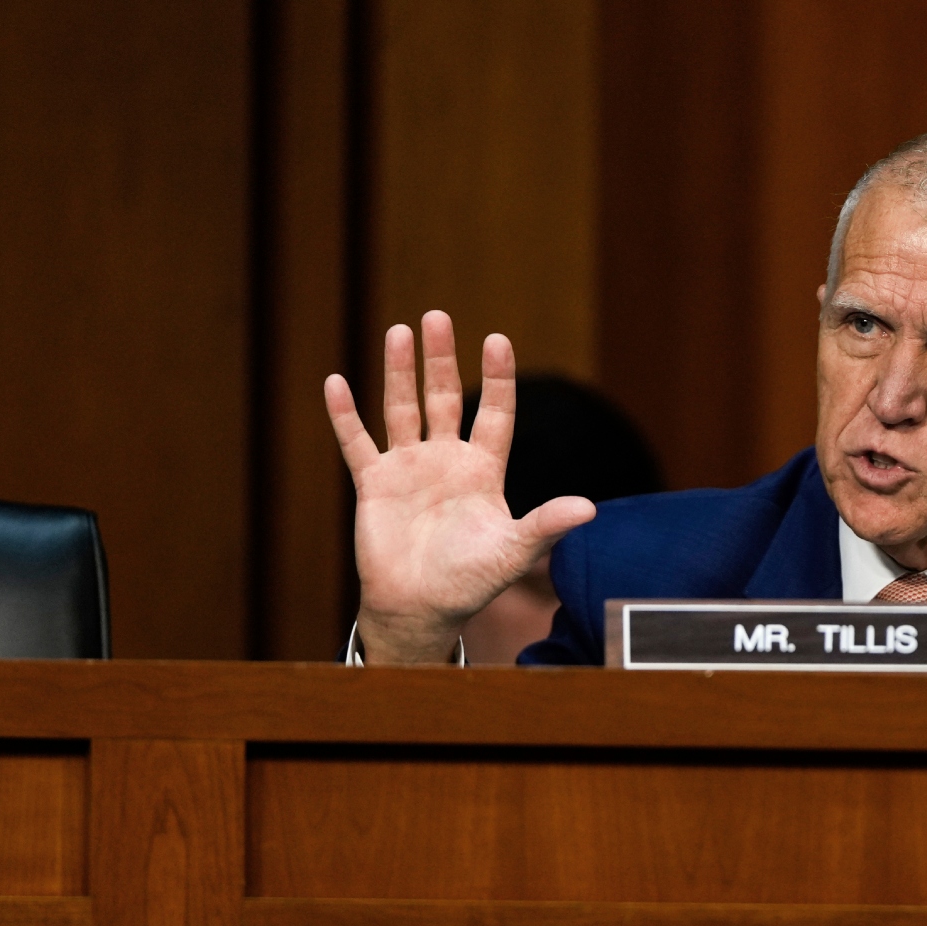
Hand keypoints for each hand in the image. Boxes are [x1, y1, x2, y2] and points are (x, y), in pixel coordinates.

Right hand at [325, 310, 594, 662]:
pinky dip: (345, 415)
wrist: (422, 608)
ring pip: (403, 409)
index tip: (497, 339)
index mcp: (483, 470)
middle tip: (436, 317)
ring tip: (399, 331)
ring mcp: (409, 468)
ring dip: (399, 372)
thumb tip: (590, 509)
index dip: (497, 377)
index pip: (496, 413)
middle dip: (441, 359)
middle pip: (445, 397)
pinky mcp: (374, 484)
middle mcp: (447, 460)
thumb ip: (546, 525)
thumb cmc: (471, 581)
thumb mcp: (514, 550)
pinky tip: (336, 382)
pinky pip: (357, 442)